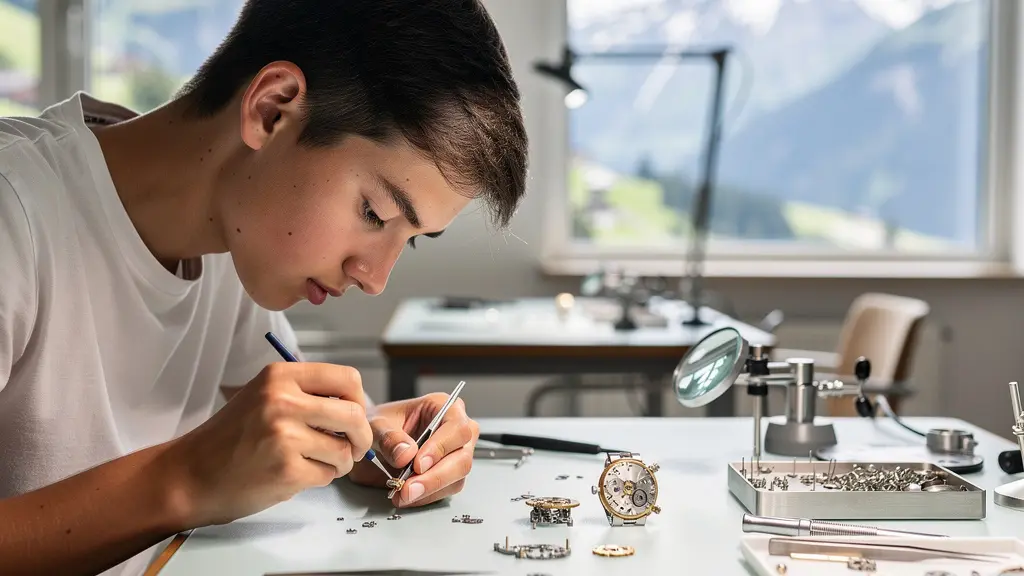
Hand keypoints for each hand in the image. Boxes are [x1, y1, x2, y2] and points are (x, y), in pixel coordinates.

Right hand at [163, 362, 372, 526]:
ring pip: (345, 449)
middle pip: (354, 414)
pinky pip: (328, 474)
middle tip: (353, 447)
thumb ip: (306, 393)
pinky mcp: (286, 469)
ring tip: (316, 462)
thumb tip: (356, 406)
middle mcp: (282, 400)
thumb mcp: (264, 396)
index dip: (359, 400)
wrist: (190, 474)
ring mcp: (284, 435)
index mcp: (280, 376)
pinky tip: (297, 474)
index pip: (347, 378)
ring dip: (340, 462)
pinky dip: (320, 478)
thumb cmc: (231, 438)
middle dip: (360, 436)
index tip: (354, 416)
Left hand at [347, 393, 478, 507]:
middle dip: (435, 476)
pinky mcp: (450, 474)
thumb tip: (406, 454)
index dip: (440, 447)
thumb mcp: (377, 425)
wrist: (374, 442)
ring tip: (403, 493)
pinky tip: (407, 495)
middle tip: (408, 487)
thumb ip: (389, 437)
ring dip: (429, 490)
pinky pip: (447, 490)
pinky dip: (426, 496)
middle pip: (462, 456)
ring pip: (457, 477)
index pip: (456, 427)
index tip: (418, 464)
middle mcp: (455, 430)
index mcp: (442, 407)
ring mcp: (456, 453)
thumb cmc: (382, 425)